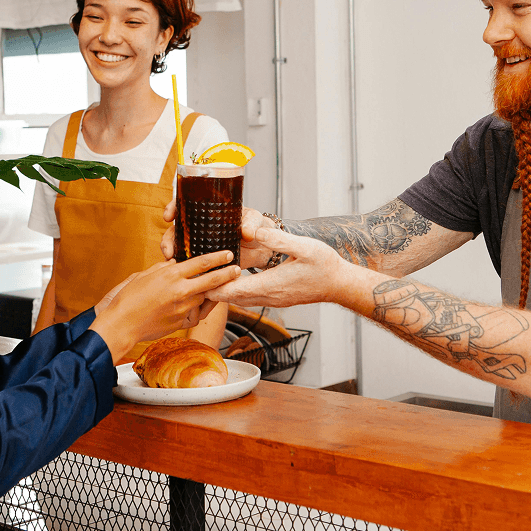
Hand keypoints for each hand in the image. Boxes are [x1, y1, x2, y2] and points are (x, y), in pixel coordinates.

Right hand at [90, 251, 241, 362]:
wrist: (122, 324)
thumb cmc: (128, 298)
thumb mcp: (145, 275)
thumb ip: (163, 268)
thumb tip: (175, 263)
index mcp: (171, 275)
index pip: (202, 263)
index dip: (218, 258)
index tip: (228, 254)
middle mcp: (180, 291)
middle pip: (212, 281)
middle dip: (227, 274)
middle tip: (237, 270)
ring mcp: (182, 308)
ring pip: (205, 298)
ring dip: (213, 293)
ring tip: (220, 287)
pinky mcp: (181, 322)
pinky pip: (195, 313)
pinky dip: (198, 308)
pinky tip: (200, 305)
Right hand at [159, 202, 272, 269]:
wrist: (263, 249)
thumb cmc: (257, 227)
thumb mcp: (254, 221)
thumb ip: (250, 224)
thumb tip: (246, 232)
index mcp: (209, 213)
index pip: (185, 206)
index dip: (173, 209)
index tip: (169, 216)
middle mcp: (201, 229)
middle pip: (176, 232)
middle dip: (168, 240)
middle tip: (168, 250)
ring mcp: (202, 246)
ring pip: (180, 250)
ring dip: (173, 257)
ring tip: (172, 264)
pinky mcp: (207, 262)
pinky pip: (192, 266)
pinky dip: (186, 272)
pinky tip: (184, 276)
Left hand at [206, 227, 345, 307]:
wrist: (340, 284)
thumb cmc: (325, 265)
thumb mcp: (303, 247)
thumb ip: (278, 239)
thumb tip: (254, 230)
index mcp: (270, 285)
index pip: (232, 291)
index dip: (211, 286)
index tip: (194, 279)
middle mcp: (268, 297)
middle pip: (229, 299)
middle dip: (209, 291)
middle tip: (190, 281)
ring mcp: (271, 300)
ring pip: (237, 300)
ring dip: (220, 293)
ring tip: (203, 281)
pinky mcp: (275, 298)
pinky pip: (247, 299)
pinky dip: (233, 292)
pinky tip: (228, 282)